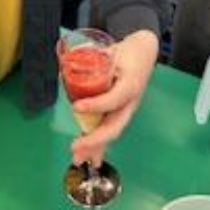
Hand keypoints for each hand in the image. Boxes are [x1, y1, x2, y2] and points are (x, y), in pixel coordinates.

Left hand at [70, 30, 157, 166]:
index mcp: (130, 85)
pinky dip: (98, 144)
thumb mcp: (112, 51)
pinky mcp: (120, 112)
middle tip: (76, 147)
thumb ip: (90, 56)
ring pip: (111, 132)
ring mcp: (126, 110)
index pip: (114, 99)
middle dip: (94, 139)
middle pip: (114, 125)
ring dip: (95, 147)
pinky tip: (88, 156)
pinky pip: (109, 130)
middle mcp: (130, 102)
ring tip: (78, 158)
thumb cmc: (128, 53)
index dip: (96, 105)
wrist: (144, 54)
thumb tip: (65, 63)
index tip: (77, 107)